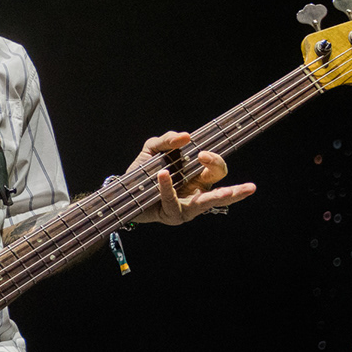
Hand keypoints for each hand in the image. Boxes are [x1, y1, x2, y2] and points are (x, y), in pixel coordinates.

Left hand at [129, 131, 255, 224]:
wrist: (124, 193)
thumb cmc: (145, 173)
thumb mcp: (153, 150)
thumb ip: (167, 140)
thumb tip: (185, 136)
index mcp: (199, 177)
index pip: (218, 169)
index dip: (215, 160)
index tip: (201, 153)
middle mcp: (198, 194)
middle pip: (222, 187)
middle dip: (221, 173)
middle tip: (205, 157)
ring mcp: (187, 208)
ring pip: (206, 203)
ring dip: (218, 197)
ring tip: (228, 193)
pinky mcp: (172, 215)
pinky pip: (172, 202)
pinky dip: (166, 188)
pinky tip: (163, 175)